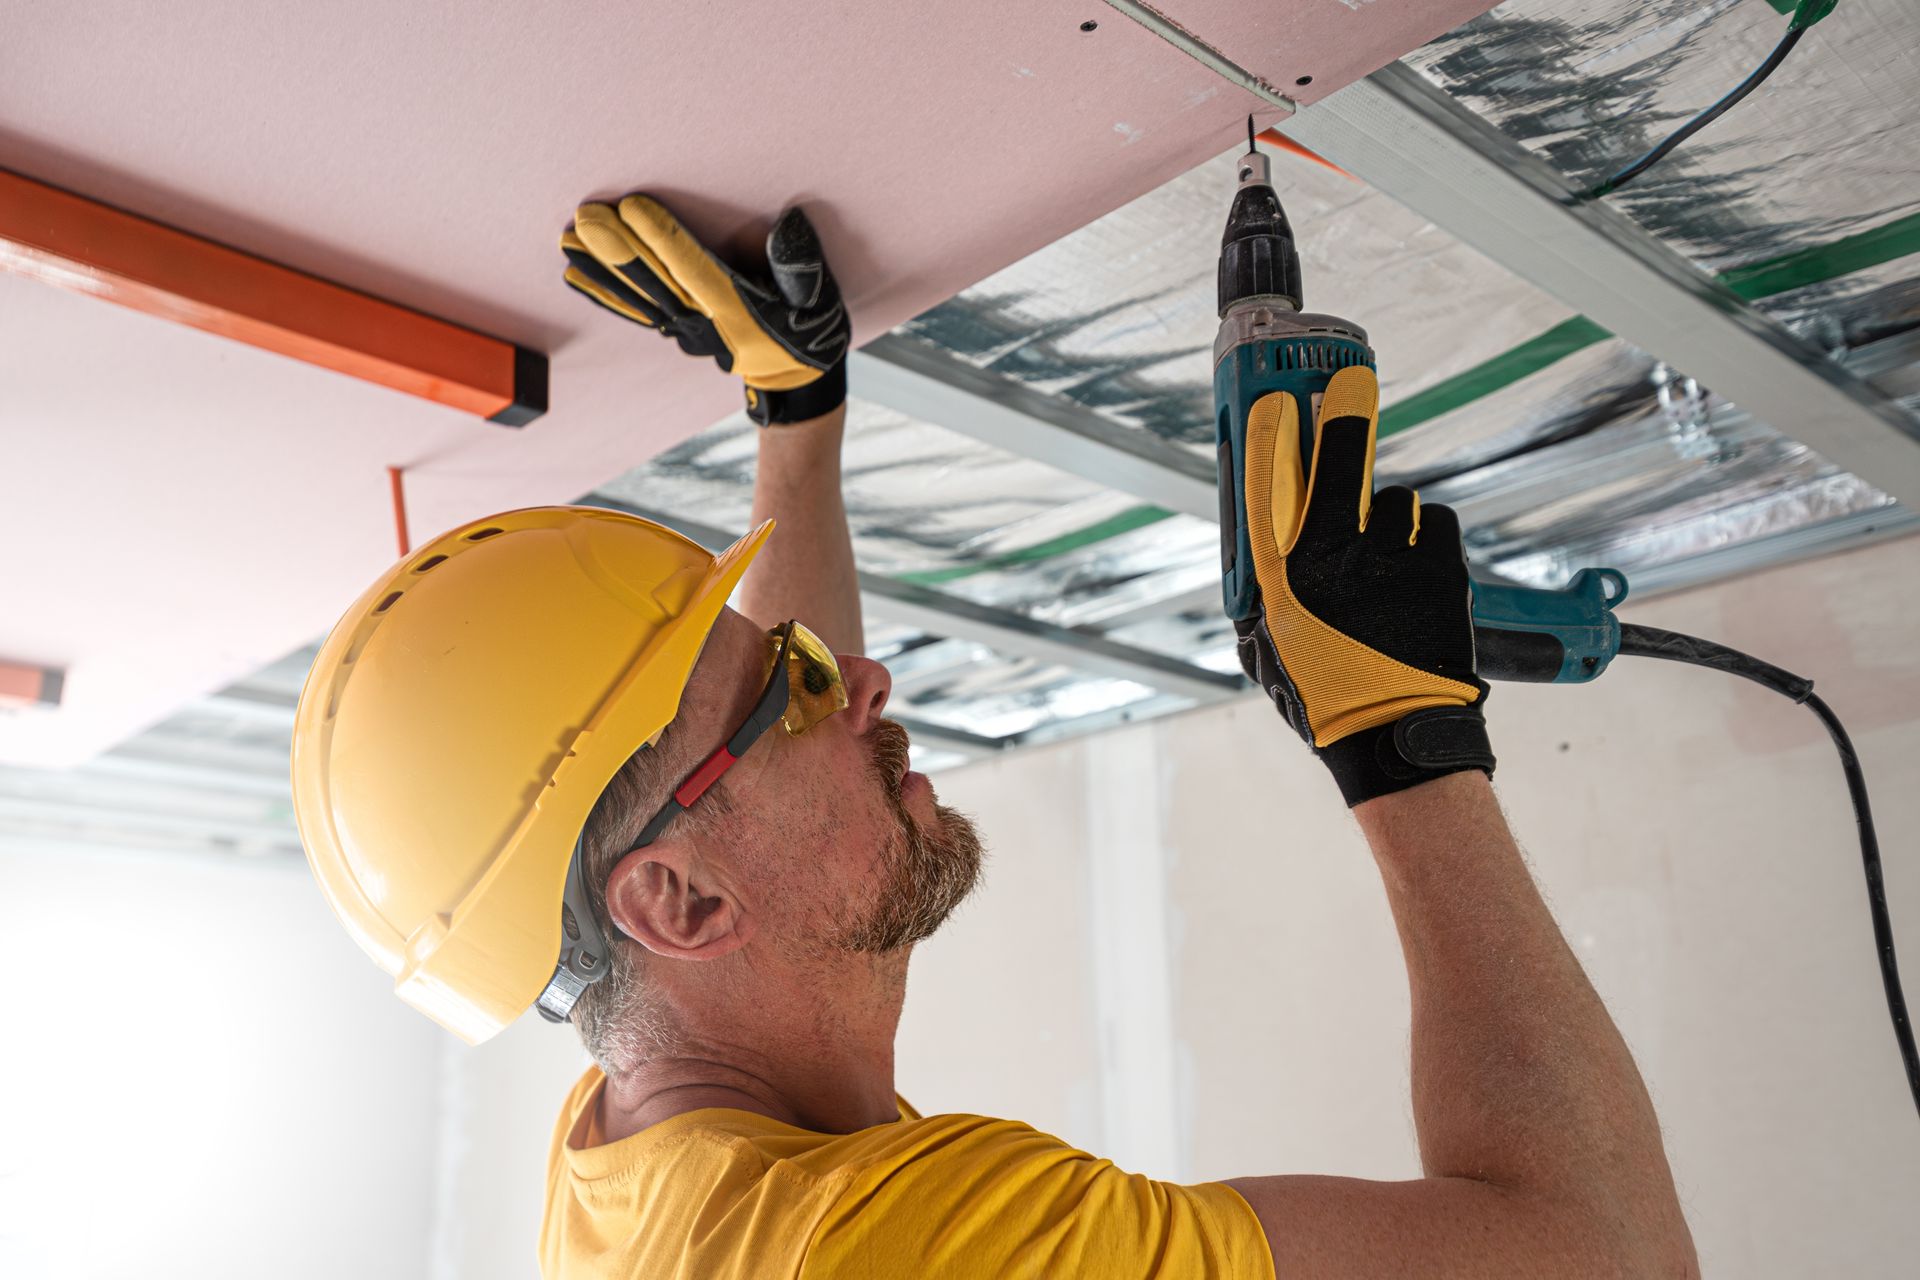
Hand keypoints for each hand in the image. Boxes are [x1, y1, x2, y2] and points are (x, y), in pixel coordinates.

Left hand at [561, 196, 850, 425]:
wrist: (796, 380)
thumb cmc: (810, 331)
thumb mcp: (820, 299)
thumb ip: (802, 266)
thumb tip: (787, 225)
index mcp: (739, 309)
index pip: (693, 268)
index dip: (662, 237)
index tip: (633, 208)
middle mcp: (704, 320)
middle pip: (654, 280)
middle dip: (617, 248)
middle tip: (585, 217)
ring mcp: (685, 328)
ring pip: (636, 295)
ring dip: (599, 267)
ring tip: (567, 239)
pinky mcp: (676, 329)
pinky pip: (634, 310)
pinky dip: (603, 291)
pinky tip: (576, 273)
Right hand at [1236, 365, 1494, 805]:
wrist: (1399, 738)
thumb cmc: (1328, 701)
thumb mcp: (1271, 652)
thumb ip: (1265, 598)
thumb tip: (1265, 559)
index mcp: (1286, 581)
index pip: (1268, 490)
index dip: (1271, 437)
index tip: (1275, 401)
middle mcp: (1336, 563)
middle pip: (1339, 464)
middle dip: (1342, 414)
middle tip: (1348, 381)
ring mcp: (1393, 561)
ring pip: (1393, 500)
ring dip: (1388, 516)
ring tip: (1386, 554)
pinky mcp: (1441, 567)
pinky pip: (1431, 522)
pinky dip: (1424, 535)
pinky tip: (1416, 564)